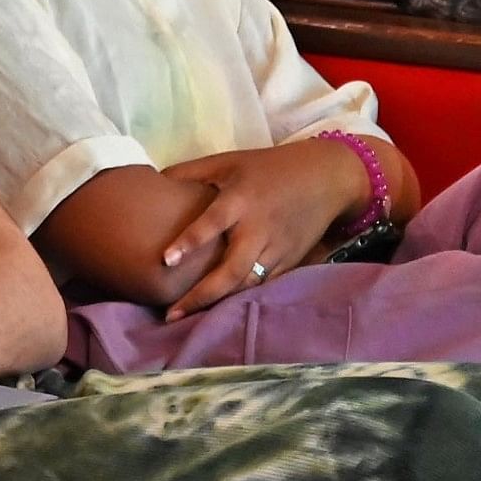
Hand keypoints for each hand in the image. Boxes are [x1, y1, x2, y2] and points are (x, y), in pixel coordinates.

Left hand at [156, 140, 366, 318]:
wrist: (326, 178)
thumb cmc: (269, 168)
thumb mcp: (230, 161)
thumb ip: (192, 172)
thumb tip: (154, 180)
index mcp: (241, 200)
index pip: (213, 223)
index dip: (190, 241)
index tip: (165, 260)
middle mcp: (259, 229)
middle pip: (232, 270)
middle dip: (202, 295)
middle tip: (172, 314)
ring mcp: (277, 250)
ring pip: (247, 285)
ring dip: (219, 304)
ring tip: (189, 319)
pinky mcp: (289, 263)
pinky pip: (262, 286)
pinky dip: (241, 299)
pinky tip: (220, 312)